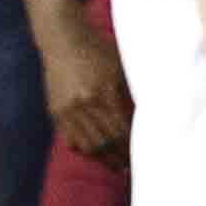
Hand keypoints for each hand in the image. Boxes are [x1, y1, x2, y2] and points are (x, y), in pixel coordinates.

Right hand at [41, 20, 132, 160]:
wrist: (63, 39)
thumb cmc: (98, 49)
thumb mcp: (121, 67)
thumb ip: (131, 93)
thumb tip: (150, 117)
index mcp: (104, 91)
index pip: (122, 130)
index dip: (133, 146)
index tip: (145, 154)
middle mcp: (84, 103)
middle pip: (105, 142)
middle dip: (120, 157)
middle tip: (133, 166)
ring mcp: (67, 109)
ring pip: (87, 145)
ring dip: (103, 158)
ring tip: (117, 165)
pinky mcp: (55, 112)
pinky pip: (70, 139)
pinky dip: (84, 149)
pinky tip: (96, 154)